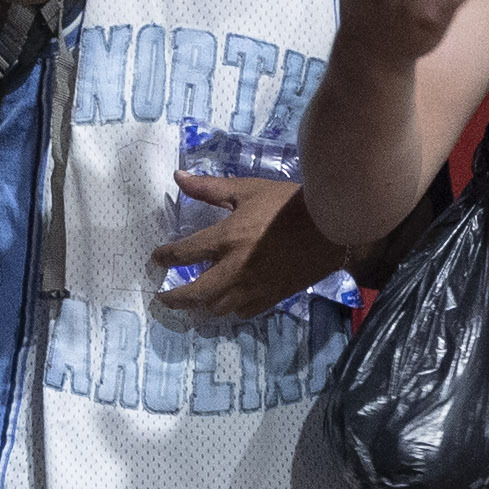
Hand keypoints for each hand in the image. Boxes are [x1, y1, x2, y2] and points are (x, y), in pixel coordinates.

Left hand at [151, 169, 339, 322]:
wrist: (330, 227)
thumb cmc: (288, 203)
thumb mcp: (248, 189)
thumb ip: (209, 188)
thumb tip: (178, 176)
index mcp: (226, 239)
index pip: (183, 254)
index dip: (165, 257)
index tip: (157, 259)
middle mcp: (235, 268)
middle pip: (195, 294)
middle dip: (174, 298)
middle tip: (164, 298)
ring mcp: (254, 287)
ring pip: (218, 308)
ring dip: (202, 305)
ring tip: (195, 301)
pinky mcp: (272, 297)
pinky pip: (244, 312)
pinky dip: (231, 309)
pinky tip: (228, 302)